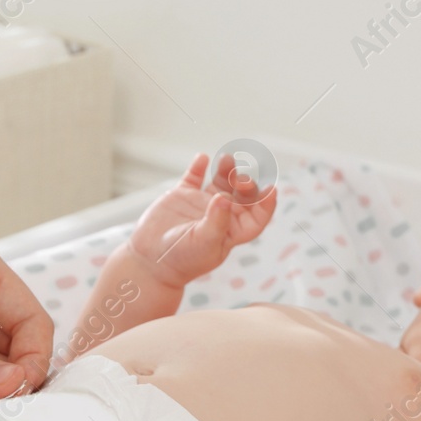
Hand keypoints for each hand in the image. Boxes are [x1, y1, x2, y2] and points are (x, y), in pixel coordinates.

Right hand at [126, 153, 277, 288]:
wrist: (149, 262)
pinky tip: (202, 158)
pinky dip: (198, 167)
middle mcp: (220, 216)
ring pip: (221, 182)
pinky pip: (193, 178)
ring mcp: (201, 205)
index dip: (266, 204)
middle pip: (241, 195)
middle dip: (245, 184)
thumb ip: (216, 221)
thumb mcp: (203, 243)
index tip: (271, 189)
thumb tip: (226, 197)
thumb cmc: (181, 260)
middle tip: (241, 178)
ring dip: (227, 170)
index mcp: (230, 232)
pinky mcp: (181, 197)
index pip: (256, 217)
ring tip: (226, 159)